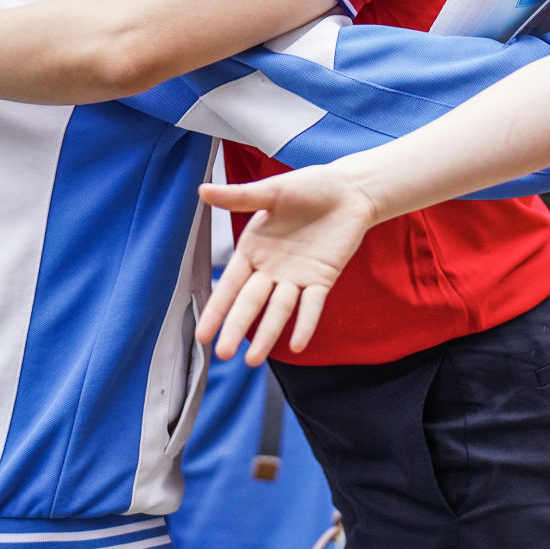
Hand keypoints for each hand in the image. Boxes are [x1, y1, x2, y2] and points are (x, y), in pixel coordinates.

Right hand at [194, 165, 378, 365]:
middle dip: (235, 327)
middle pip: (251, 303)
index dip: (216, 308)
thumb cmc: (307, 186)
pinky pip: (312, 305)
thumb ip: (238, 197)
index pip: (230, 284)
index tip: (201, 333)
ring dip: (267, 334)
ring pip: (279, 310)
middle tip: (221, 354)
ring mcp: (296, 276)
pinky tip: (297, 344)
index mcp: (253, 249)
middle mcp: (271, 269)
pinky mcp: (322, 278)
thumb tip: (202, 190)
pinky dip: (305, 323)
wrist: (348, 190)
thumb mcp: (271, 190)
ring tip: (253, 362)